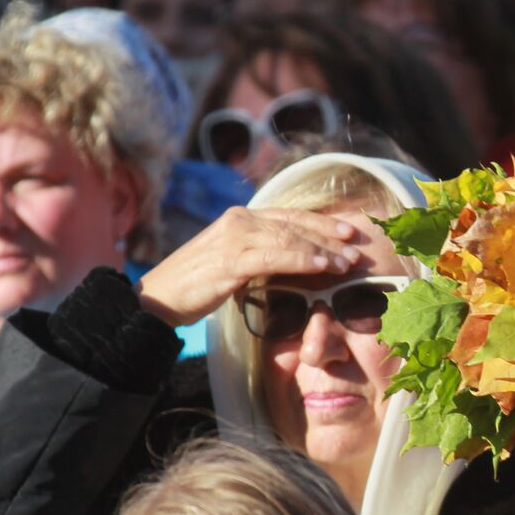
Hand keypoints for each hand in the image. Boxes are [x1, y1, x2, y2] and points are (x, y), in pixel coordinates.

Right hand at [135, 207, 361, 326]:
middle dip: (329, 236)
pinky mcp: (230, 260)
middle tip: (357, 247)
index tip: (348, 232)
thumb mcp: (234, 264)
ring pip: (289, 239)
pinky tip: (322, 267)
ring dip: (322, 251)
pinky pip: (274, 257)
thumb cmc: (197, 285)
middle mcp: (239, 221)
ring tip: (347, 263)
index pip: (289, 216)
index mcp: (241, 218)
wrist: (157, 298)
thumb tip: (292, 264)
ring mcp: (233, 238)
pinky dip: (302, 261)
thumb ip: (260, 256)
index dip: (321, 223)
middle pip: (295, 224)